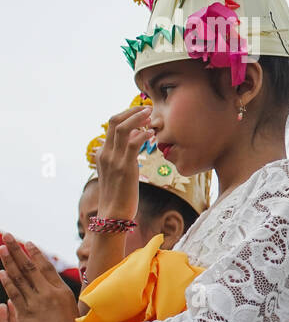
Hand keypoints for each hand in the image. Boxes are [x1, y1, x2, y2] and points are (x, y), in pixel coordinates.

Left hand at [0, 235, 80, 321]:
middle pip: (29, 266)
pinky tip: (1, 272)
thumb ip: (57, 295)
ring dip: (9, 261)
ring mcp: (37, 302)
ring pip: (20, 277)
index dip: (35, 254)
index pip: (45, 267)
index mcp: (61, 290)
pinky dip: (7, 282)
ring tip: (1, 248)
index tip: (26, 243)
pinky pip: (16, 293)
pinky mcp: (27, 313)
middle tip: (8, 236)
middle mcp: (48, 292)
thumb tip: (48, 285)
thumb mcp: (69, 306)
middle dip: (17, 250)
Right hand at [95, 104, 153, 218]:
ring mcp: (114, 159)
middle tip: (146, 108)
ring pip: (123, 128)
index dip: (126, 116)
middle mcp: (105, 153)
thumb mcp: (118, 172)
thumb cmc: (119, 194)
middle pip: (114, 121)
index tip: (140, 113)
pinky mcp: (125, 167)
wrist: (114, 213)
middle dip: (131, 111)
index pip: (111, 126)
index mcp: (102, 153)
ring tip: (150, 115)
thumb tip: (135, 142)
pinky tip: (152, 134)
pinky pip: (133, 143)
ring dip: (137, 118)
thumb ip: (123, 156)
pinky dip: (143, 134)